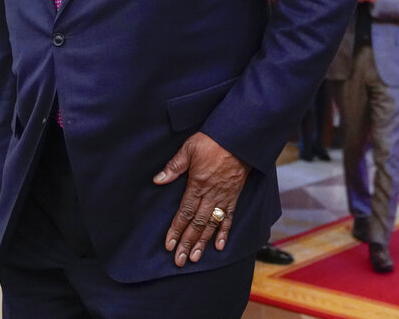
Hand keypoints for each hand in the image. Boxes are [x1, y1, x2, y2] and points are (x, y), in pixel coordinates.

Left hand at [153, 132, 249, 266]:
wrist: (239, 138)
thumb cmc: (213, 141)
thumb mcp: (189, 148)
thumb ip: (174, 166)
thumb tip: (158, 180)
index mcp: (198, 184)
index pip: (184, 212)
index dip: (176, 230)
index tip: (169, 245)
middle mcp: (211, 195)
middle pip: (197, 224)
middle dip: (187, 243)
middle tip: (179, 260)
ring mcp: (224, 197)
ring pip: (211, 224)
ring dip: (202, 242)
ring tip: (195, 258)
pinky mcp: (234, 196)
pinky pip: (229, 218)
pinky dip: (224, 233)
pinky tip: (219, 246)